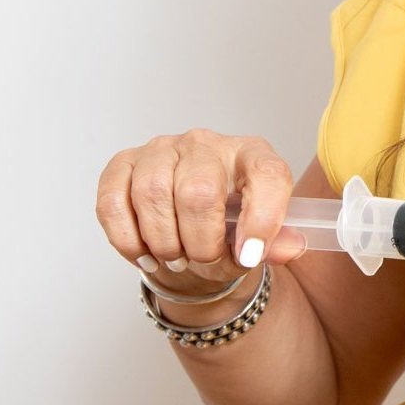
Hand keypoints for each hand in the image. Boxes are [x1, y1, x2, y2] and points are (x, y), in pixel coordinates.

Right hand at [96, 129, 307, 295]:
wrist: (190, 229)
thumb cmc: (229, 228)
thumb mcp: (261, 240)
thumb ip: (277, 244)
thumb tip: (291, 247)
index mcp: (253, 155)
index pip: (267, 174)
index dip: (262, 218)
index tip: (250, 255)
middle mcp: (207, 144)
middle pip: (198, 191)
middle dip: (200, 242)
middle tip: (202, 260)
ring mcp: (163, 149)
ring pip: (152, 194)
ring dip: (163, 242)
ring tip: (175, 258)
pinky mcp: (124, 163)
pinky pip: (113, 202)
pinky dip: (128, 239)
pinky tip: (145, 254)